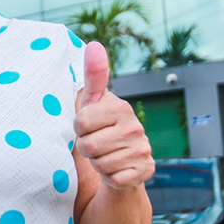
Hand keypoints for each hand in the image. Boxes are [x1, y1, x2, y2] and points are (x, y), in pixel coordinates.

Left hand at [74, 41, 154, 189]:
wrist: (123, 160)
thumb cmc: (102, 126)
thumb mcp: (94, 101)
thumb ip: (93, 74)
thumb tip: (94, 44)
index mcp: (120, 107)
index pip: (80, 122)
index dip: (78, 128)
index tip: (88, 127)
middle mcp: (136, 126)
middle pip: (88, 146)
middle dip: (86, 149)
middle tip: (97, 144)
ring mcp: (143, 150)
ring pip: (100, 165)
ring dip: (98, 164)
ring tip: (106, 155)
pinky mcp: (145, 171)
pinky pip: (113, 179)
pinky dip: (110, 178)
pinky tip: (117, 169)